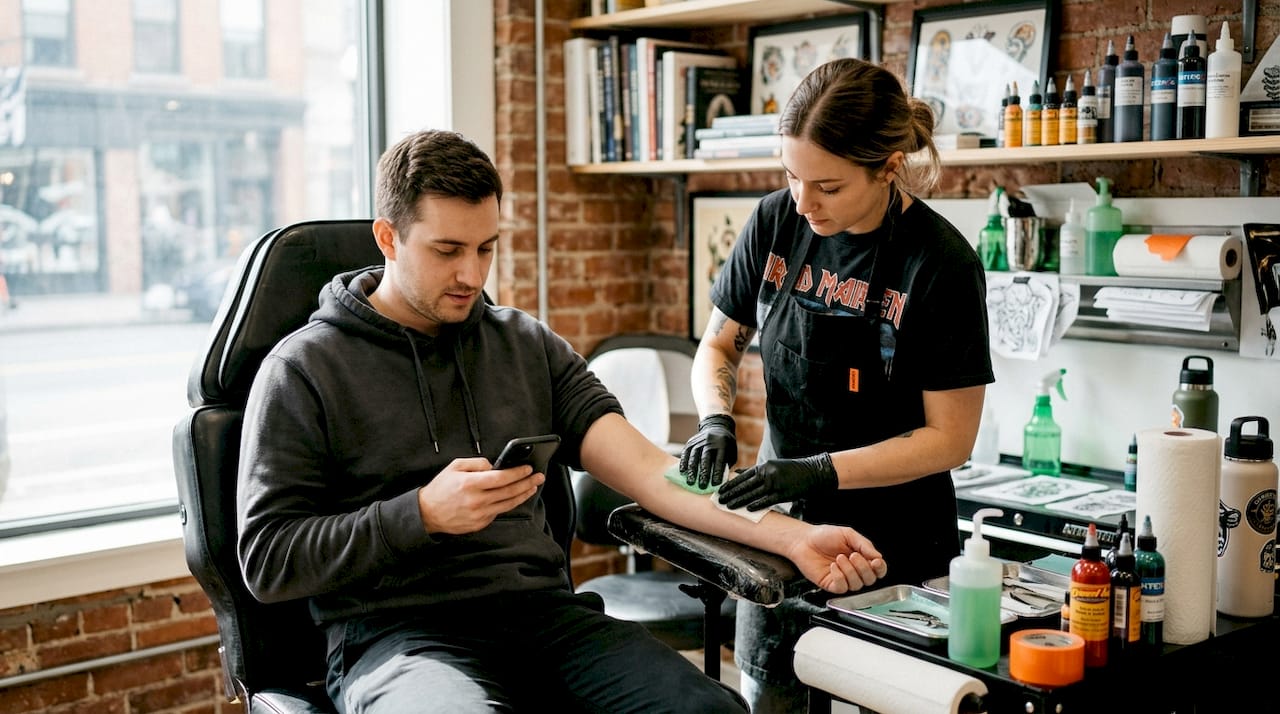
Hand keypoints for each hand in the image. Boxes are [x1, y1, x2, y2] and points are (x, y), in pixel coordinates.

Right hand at [417, 458, 543, 534]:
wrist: (427, 513)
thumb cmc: (441, 488)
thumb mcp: (455, 467)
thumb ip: (477, 463)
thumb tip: (495, 466)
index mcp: (470, 484)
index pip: (501, 478)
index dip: (517, 473)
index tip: (528, 468)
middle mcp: (476, 500)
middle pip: (509, 491)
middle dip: (527, 483)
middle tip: (539, 477)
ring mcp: (479, 515)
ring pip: (508, 504)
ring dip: (523, 495)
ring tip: (532, 487)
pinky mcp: (479, 524)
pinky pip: (498, 512)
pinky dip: (508, 504)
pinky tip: (515, 497)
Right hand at [679, 414, 737, 490]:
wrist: (717, 426)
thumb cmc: (726, 445)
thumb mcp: (731, 452)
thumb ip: (726, 464)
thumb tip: (722, 480)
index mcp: (723, 444)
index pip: (719, 460)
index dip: (717, 472)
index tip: (715, 484)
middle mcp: (710, 441)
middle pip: (705, 458)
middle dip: (703, 473)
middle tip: (701, 485)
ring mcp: (699, 440)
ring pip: (694, 455)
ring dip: (692, 469)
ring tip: (690, 481)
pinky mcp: (691, 441)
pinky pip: (686, 452)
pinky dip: (684, 462)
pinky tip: (683, 472)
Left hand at [716, 453, 837, 510]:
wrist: (812, 472)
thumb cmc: (791, 470)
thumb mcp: (772, 466)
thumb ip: (755, 470)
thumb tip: (738, 472)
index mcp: (764, 466)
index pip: (743, 476)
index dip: (731, 484)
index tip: (720, 490)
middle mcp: (768, 474)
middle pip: (745, 485)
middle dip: (731, 493)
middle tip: (719, 500)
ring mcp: (776, 483)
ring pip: (753, 494)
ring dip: (740, 501)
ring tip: (728, 506)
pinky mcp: (784, 493)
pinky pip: (767, 500)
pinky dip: (757, 505)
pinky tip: (747, 509)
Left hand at [788, 524, 887, 592]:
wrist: (804, 540)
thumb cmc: (824, 536)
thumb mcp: (848, 534)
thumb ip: (864, 545)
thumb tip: (878, 556)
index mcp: (861, 558)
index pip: (878, 570)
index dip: (880, 568)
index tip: (875, 561)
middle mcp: (854, 570)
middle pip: (870, 579)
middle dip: (863, 568)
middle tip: (853, 555)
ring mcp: (843, 579)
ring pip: (857, 585)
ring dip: (850, 571)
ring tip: (839, 558)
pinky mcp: (831, 584)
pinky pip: (842, 588)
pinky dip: (839, 577)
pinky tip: (833, 566)